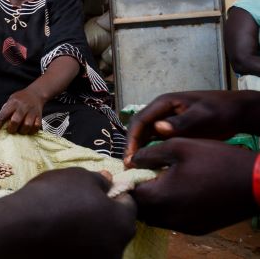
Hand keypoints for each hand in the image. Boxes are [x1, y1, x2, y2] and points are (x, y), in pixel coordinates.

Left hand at [0, 87, 43, 139]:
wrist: (35, 93)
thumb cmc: (19, 99)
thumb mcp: (10, 101)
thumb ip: (5, 111)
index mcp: (12, 104)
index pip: (1, 116)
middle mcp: (22, 107)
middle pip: (15, 121)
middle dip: (11, 129)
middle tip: (11, 130)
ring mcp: (31, 111)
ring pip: (27, 125)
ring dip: (22, 131)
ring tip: (20, 130)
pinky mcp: (39, 116)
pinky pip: (36, 127)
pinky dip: (32, 131)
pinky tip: (29, 130)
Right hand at [15, 168, 136, 257]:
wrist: (20, 229)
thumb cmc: (53, 197)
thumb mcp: (78, 177)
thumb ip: (99, 180)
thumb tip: (109, 180)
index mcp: (123, 223)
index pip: (129, 205)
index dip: (115, 194)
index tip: (100, 189)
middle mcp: (116, 248)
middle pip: (116, 229)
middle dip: (104, 216)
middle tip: (81, 205)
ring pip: (99, 244)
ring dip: (90, 234)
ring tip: (66, 222)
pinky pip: (82, 254)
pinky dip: (75, 247)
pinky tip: (58, 237)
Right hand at [124, 90, 259, 166]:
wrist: (237, 112)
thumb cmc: (220, 111)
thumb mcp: (203, 116)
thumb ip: (182, 122)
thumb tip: (158, 128)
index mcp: (163, 103)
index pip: (140, 120)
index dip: (132, 139)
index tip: (130, 157)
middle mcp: (160, 112)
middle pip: (139, 129)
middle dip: (132, 147)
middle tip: (130, 167)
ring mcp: (165, 121)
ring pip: (145, 136)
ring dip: (139, 150)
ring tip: (136, 169)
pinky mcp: (172, 131)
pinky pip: (155, 141)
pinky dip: (149, 152)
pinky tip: (149, 165)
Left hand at [130, 138, 256, 234]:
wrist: (255, 181)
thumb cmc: (216, 159)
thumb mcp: (178, 146)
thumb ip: (149, 154)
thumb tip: (131, 161)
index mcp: (162, 197)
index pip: (130, 196)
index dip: (127, 182)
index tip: (131, 170)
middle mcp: (170, 218)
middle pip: (140, 210)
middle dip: (138, 194)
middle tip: (144, 176)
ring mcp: (184, 226)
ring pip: (155, 218)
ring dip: (152, 202)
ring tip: (160, 182)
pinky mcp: (196, 229)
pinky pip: (171, 221)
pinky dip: (167, 209)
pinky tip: (177, 192)